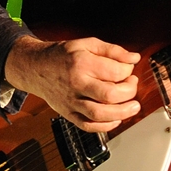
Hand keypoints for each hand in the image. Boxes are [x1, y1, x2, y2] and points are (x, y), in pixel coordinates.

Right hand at [4, 35, 140, 131]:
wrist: (36, 67)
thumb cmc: (62, 55)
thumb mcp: (87, 44)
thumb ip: (112, 50)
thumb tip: (134, 58)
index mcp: (82, 64)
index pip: (115, 72)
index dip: (128, 71)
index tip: (128, 69)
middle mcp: (76, 84)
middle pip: (109, 95)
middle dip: (129, 92)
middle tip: (132, 85)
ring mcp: (71, 101)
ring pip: (100, 114)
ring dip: (122, 113)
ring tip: (133, 107)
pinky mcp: (68, 114)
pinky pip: (88, 126)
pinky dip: (106, 126)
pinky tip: (116, 119)